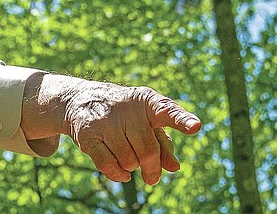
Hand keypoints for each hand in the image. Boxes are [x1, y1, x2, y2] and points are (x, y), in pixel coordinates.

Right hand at [61, 80, 200, 184]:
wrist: (81, 99)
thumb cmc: (124, 114)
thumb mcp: (145, 121)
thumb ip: (163, 143)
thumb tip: (174, 167)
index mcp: (147, 100)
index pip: (167, 110)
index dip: (182, 119)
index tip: (195, 126)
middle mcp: (126, 108)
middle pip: (148, 150)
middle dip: (152, 169)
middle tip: (152, 177)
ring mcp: (104, 121)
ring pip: (128, 161)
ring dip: (132, 167)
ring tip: (128, 158)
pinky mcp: (87, 135)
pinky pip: (108, 166)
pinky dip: (119, 175)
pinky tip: (123, 174)